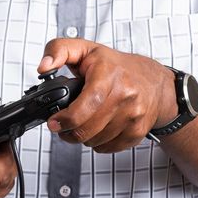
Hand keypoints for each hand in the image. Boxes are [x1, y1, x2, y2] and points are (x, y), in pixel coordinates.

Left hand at [37, 38, 177, 152]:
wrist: (154, 82)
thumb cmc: (117, 66)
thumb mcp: (85, 49)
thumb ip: (58, 50)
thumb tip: (43, 66)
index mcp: (109, 73)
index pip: (88, 103)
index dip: (68, 118)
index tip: (54, 122)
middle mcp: (125, 94)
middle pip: (89, 128)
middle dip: (69, 132)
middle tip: (61, 126)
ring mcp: (134, 115)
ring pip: (97, 140)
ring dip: (83, 137)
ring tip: (80, 125)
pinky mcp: (138, 131)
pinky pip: (109, 148)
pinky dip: (98, 143)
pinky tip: (97, 129)